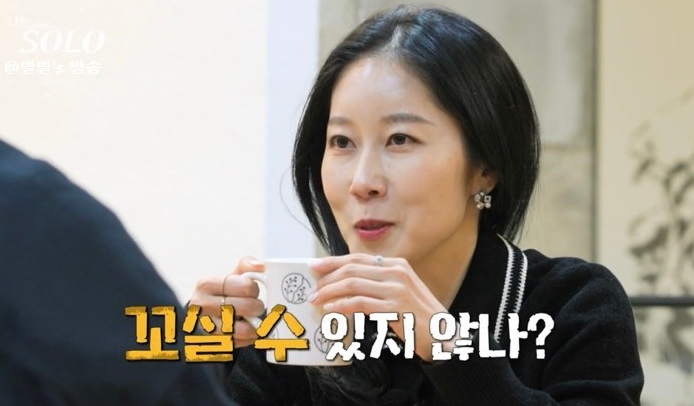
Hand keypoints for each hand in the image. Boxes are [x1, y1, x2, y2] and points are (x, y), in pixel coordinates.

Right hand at [189, 256, 264, 347]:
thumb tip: (260, 266)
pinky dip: (249, 337)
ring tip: (254, 319)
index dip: (254, 289)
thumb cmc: (224, 292)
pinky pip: (241, 343)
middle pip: (245, 307)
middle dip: (257, 306)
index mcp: (206, 284)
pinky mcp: (213, 343)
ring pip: (243, 329)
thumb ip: (246, 265)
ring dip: (255, 324)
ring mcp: (206, 326)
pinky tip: (248, 330)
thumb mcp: (232, 275)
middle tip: (256, 306)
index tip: (253, 290)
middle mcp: (202, 305)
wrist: (205, 314)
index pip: (244, 286)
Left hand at [309, 253, 446, 360]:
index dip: (333, 262)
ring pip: (352, 284)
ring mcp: (396, 289)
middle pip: (351, 269)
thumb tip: (345, 283)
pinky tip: (331, 309)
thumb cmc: (419, 316)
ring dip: (329, 292)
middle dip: (327, 278)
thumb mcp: (401, 291)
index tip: (314, 267)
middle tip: (311, 289)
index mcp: (397, 264)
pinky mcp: (394, 308)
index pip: (357, 258)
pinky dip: (341, 305)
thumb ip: (378, 283)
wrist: (444, 336)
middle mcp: (397, 272)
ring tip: (316, 300)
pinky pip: (360, 303)